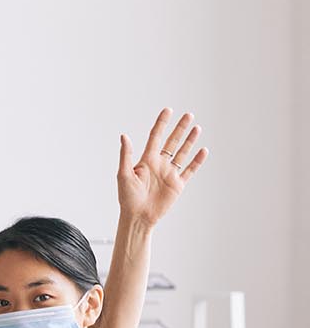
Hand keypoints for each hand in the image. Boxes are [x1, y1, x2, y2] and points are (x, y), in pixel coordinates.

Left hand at [118, 108, 207, 227]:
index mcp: (146, 161)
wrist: (138, 217)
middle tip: (188, 115)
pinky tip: (203, 150)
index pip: (156, 137)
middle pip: (172, 142)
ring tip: (197, 127)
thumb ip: (126, 155)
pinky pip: (190, 170)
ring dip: (190, 141)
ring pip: (182, 153)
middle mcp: (159, 164)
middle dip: (180, 128)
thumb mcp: (124, 174)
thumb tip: (124, 136)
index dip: (162, 124)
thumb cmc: (127, 198)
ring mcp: (169, 174)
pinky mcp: (178, 184)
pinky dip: (197, 161)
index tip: (168, 110)